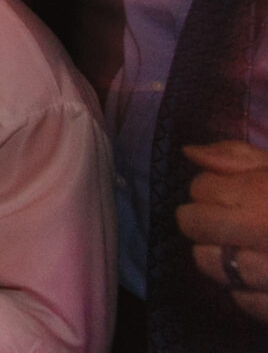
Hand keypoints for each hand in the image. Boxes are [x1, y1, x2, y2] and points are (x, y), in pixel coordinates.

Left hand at [178, 141, 267, 322]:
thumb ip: (239, 158)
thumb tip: (191, 152)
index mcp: (261, 194)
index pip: (200, 188)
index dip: (210, 188)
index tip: (227, 191)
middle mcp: (260, 233)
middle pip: (193, 224)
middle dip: (203, 219)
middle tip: (228, 220)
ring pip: (209, 263)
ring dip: (219, 255)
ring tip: (242, 248)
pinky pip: (241, 298)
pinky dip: (246, 289)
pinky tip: (263, 276)